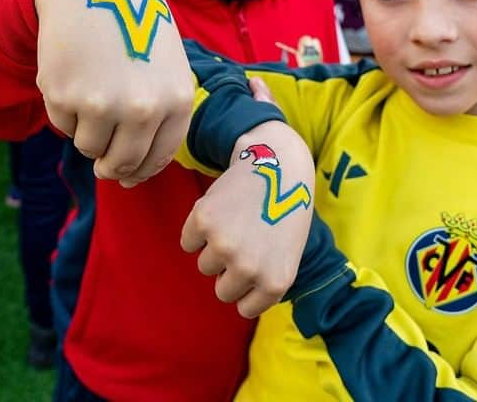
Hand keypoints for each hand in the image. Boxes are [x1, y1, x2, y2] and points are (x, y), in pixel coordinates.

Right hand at [33, 0, 193, 186]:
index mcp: (177, 100)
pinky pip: (63, 125)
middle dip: (110, 166)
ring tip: (91, 92)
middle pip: (122, 163)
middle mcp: (144, 107)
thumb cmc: (135, 26)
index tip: (126, 174)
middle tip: (102, 162)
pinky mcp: (64, 95)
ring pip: (89, 147)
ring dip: (87, 131)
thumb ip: (158, 118)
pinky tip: (73, 74)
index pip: (158, 158)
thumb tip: (129, 174)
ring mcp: (103, 104)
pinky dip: (65, 110)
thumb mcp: (167, 68)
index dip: (139, 171)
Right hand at [180, 116, 314, 318]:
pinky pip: (188, 242)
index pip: (244, 309)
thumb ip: (263, 283)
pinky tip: (221, 211)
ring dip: (214, 248)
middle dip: (229, 271)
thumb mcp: (288, 257)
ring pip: (205, 266)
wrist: (278, 166)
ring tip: (236, 222)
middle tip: (245, 242)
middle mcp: (249, 269)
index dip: (247, 287)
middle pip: (222, 291)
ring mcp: (224, 245)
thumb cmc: (284, 212)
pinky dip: (198, 230)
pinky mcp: (203, 221)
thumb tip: (230, 296)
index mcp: (275, 283)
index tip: (255, 266)